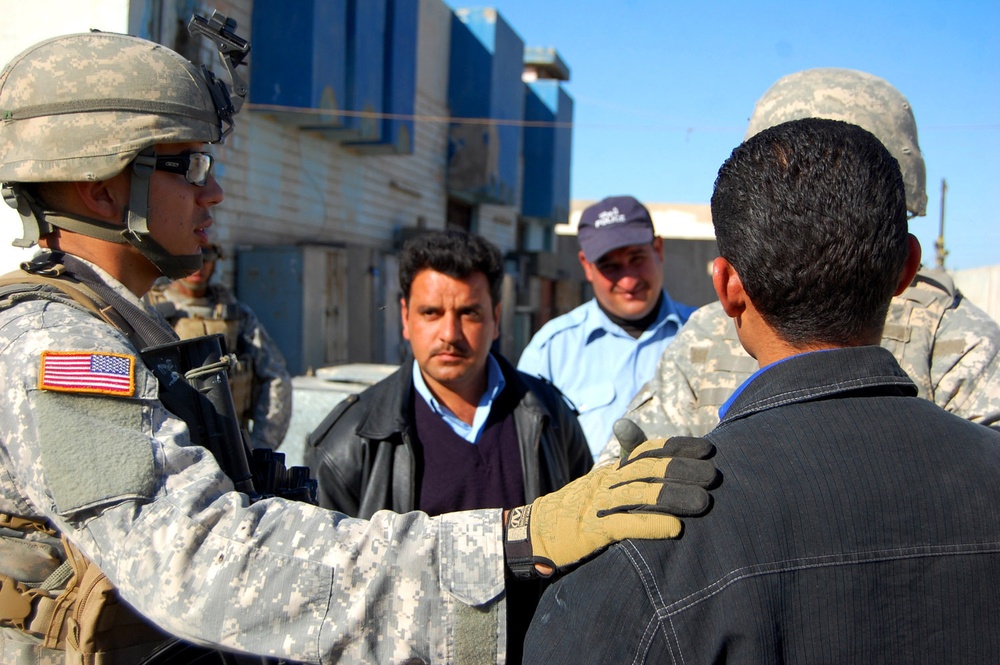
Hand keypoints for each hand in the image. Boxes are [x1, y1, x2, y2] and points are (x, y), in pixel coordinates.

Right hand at [505, 432, 715, 577]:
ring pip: (640, 495)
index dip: (678, 447)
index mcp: (612, 470)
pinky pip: (623, 525)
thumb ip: (628, 465)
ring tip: (704, 502)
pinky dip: (650, 525)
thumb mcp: (603, 484)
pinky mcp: (592, 530)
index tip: (708, 449)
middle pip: (649, 469)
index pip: (648, 450)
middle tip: (714, 476)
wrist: (535, 531)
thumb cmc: (576, 509)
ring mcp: (598, 505)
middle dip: (683, 470)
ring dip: (674, 497)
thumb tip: (651, 445)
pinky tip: (674, 528)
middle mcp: (607, 481)